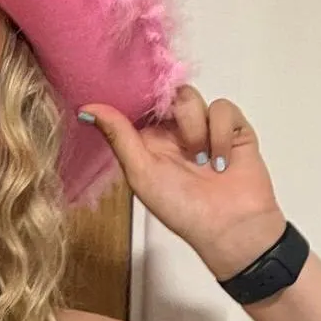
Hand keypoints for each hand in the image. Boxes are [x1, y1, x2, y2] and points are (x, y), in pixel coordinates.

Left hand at [79, 86, 287, 279]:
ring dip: (194, 128)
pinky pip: (223, 108)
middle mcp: (174, 131)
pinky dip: (220, 133)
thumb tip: (86, 108)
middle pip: (165, 93)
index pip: (137, 103)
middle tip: (175, 138)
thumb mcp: (141, 173)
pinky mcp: (234, 128)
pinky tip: (221, 160)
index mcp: (147, 141)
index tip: (134, 92)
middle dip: (169, 111)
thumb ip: (118, 136)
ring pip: (191, 97)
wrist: (232, 227)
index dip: (134, 94)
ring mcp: (204, 127)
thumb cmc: (182, 209)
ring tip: (201, 161)